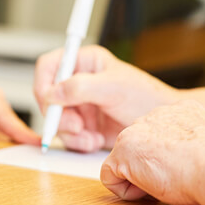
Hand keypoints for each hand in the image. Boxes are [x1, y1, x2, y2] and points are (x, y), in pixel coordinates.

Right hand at [33, 45, 177, 151]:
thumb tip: (52, 92)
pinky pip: (68, 135)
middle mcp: (79, 81)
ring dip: (70, 133)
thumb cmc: (146, 98)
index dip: (44, 83)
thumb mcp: (113, 88)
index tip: (48, 102)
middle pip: (48, 97)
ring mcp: (80, 104)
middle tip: (76, 126)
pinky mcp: (85, 125)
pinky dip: (78, 142)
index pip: (50, 66)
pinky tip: (95, 141)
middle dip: (58, 115)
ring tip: (89, 137)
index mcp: (85, 62)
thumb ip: (80, 87)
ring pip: (55, 119)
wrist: (161, 127)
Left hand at [102, 101, 204, 204]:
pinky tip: (149, 190)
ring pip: (124, 160)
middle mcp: (157, 114)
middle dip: (149, 166)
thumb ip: (195, 144)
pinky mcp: (125, 149)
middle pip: (139, 145)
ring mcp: (138, 129)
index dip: (166, 158)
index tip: (182, 170)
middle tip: (172, 179)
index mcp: (182, 110)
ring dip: (139, 177)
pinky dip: (125, 190)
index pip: (160, 133)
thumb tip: (193, 159)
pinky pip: (109, 176)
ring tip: (165, 183)